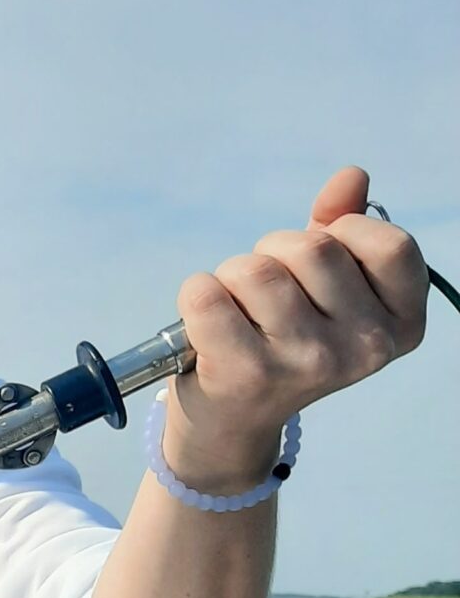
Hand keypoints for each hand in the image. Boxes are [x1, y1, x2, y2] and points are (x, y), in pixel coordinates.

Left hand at [167, 165, 428, 494]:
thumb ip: (343, 226)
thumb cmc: (284, 338)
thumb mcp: (328, 286)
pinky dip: (195, 295)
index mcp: (401, 325)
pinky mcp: (247, 373)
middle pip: (313, 247)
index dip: (346, 233)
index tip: (321, 262)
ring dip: (232, 274)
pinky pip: (206, 294)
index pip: (391, 244)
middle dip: (276, 250)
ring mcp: (307, 363)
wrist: (233, 421)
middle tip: (265, 291)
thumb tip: (352, 176)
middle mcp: (364, 349)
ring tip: (237, 309)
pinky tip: (206, 324)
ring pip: (256, 269)